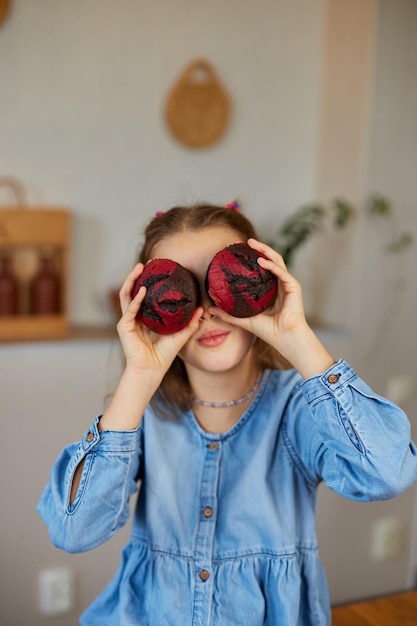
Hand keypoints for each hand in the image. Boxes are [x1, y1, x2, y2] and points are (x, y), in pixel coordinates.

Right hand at [117, 263, 202, 374]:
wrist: (152, 370)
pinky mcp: (124, 327)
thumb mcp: (180, 335)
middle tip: (148, 263)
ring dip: (132, 280)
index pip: (144, 294)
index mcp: (144, 317)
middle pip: (133, 290)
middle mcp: (134, 316)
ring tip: (140, 268)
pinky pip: (129, 309)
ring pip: (126, 295)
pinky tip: (143, 290)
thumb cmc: (163, 356)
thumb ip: (190, 323)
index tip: (157, 268)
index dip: (148, 280)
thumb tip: (202, 309)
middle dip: (138, 275)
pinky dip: (136, 299)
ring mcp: (127, 320)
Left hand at [208, 239, 333, 374]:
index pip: (264, 268)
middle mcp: (281, 284)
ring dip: (266, 251)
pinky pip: (282, 272)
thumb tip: (210, 309)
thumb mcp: (243, 319)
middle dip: (260, 248)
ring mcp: (288, 284)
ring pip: (277, 261)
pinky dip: (272, 265)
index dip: (255, 257)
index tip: (242, 250)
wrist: (284, 338)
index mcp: (272, 289)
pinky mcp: (294, 287)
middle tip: (247, 241)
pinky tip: (261, 261)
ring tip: (253, 244)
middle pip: (271, 260)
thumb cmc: (269, 331)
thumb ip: (228, 314)